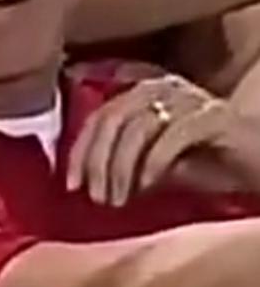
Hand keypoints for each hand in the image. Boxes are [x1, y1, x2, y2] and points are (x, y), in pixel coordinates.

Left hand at [67, 73, 259, 203]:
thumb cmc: (211, 167)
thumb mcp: (156, 167)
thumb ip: (123, 164)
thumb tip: (84, 180)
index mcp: (146, 93)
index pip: (101, 115)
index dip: (81, 150)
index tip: (72, 185)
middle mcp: (165, 86)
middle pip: (113, 117)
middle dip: (97, 161)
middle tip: (95, 197)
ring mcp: (190, 97)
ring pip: (138, 126)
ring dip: (121, 167)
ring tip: (117, 200)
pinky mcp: (214, 115)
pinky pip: (173, 134)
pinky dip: (154, 163)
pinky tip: (146, 188)